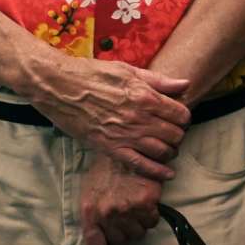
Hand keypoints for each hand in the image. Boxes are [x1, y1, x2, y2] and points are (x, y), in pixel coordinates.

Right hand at [34, 60, 191, 177]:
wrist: (58, 86)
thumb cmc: (92, 74)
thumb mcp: (128, 71)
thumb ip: (159, 81)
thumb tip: (186, 84)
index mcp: (146, 97)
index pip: (181, 114)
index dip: (184, 118)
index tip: (180, 118)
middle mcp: (139, 118)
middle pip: (175, 134)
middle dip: (179, 135)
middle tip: (174, 134)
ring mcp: (125, 135)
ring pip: (162, 151)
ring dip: (171, 152)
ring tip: (169, 149)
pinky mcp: (110, 147)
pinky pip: (140, 164)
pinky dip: (157, 171)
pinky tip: (166, 174)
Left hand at [80, 153, 163, 244]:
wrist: (122, 148)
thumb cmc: (104, 171)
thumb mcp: (89, 195)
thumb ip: (93, 219)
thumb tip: (103, 243)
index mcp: (90, 212)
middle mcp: (108, 214)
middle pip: (123, 241)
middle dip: (126, 234)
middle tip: (127, 220)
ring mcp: (127, 209)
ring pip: (140, 232)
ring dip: (140, 224)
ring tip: (136, 209)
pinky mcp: (146, 201)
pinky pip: (152, 220)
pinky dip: (151, 215)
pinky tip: (146, 202)